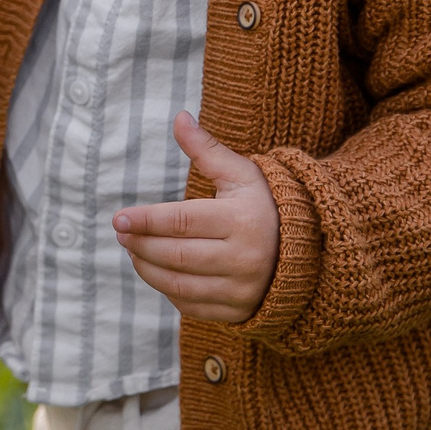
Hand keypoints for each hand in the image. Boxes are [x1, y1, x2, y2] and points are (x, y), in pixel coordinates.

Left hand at [112, 112, 278, 323]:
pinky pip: (190, 306)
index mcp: (242, 221)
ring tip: (132, 250)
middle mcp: (244, 259)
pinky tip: (157, 271)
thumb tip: (179, 117)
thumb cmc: (267, 205)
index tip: (119, 217)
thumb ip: (207, 149)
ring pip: (179, 285)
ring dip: (147, 268)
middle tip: (121, 232)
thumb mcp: (242, 174)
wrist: (312, 252)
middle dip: (141, 244)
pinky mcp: (238, 312)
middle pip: (176, 255)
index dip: (147, 220)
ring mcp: (242, 290)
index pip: (183, 222)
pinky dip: (167, 290)